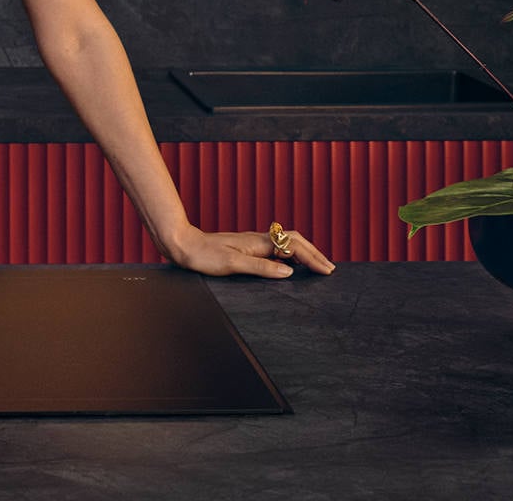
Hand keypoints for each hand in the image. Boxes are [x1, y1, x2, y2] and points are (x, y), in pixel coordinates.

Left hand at [163, 225, 335, 278]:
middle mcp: (259, 240)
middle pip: (295, 241)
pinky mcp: (247, 248)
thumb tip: (289, 272)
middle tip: (330, 268)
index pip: (295, 248)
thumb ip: (261, 267)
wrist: (182, 245)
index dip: (313, 259)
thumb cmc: (204, 256)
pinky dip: (290, 255)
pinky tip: (290, 265)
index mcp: (259, 243)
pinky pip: (276, 248)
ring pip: (287, 243)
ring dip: (305, 253)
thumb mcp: (233, 264)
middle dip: (315, 254)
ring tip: (318, 266)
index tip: (328, 271)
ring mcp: (253, 243)